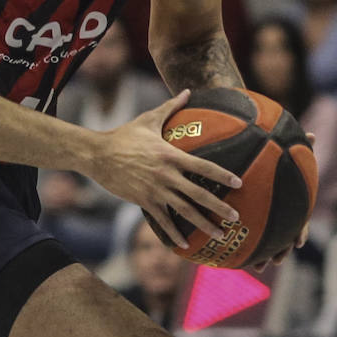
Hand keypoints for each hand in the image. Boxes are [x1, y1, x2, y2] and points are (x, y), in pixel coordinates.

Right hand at [88, 90, 241, 248]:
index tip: (239, 183)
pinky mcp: (143, 201)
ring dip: (203, 224)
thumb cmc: (124, 135)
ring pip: (184, 211)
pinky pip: (162, 221)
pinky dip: (174, 234)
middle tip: (236, 217)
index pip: (203, 166)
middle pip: (198, 194)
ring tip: (220, 235)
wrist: (97, 154)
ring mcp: (155, 190)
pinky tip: (185, 245)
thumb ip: (171, 107)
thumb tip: (188, 91)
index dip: (222, 175)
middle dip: (219, 207)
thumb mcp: (148, 119)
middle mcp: (166, 175)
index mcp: (171, 155)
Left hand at [252, 130, 316, 270]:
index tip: (296, 243)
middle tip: (275, 261)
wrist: (260, 165)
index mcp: (290, 201)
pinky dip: (244, 247)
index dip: (298, 233)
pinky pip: (250, 238)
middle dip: (279, 250)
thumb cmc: (276, 159)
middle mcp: (281, 213)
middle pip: (282, 237)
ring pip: (267, 242)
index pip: (298, 221)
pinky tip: (233, 259)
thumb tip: (311, 133)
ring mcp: (269, 219)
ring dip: (263, 255)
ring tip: (255, 268)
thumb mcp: (286, 154)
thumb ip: (298, 147)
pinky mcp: (252, 220)